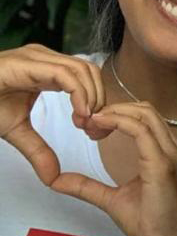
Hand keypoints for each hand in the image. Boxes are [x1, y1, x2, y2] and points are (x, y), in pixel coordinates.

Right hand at [0, 45, 108, 183]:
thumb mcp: (16, 132)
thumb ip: (38, 151)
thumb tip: (53, 178)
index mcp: (46, 69)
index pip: (87, 77)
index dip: (98, 101)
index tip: (93, 128)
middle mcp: (44, 58)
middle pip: (91, 71)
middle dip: (100, 100)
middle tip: (92, 129)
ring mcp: (36, 57)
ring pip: (84, 70)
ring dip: (92, 99)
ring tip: (84, 123)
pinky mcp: (27, 61)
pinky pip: (67, 75)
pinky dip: (80, 95)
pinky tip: (80, 115)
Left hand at [50, 102, 176, 235]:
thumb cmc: (152, 224)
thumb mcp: (112, 200)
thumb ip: (88, 187)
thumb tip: (58, 181)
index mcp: (163, 154)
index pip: (143, 119)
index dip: (116, 114)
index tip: (91, 126)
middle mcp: (171, 149)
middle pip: (145, 110)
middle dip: (113, 108)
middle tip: (86, 122)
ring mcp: (169, 154)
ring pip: (144, 114)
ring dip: (114, 112)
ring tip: (91, 123)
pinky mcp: (162, 164)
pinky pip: (140, 130)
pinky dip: (118, 121)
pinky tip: (99, 126)